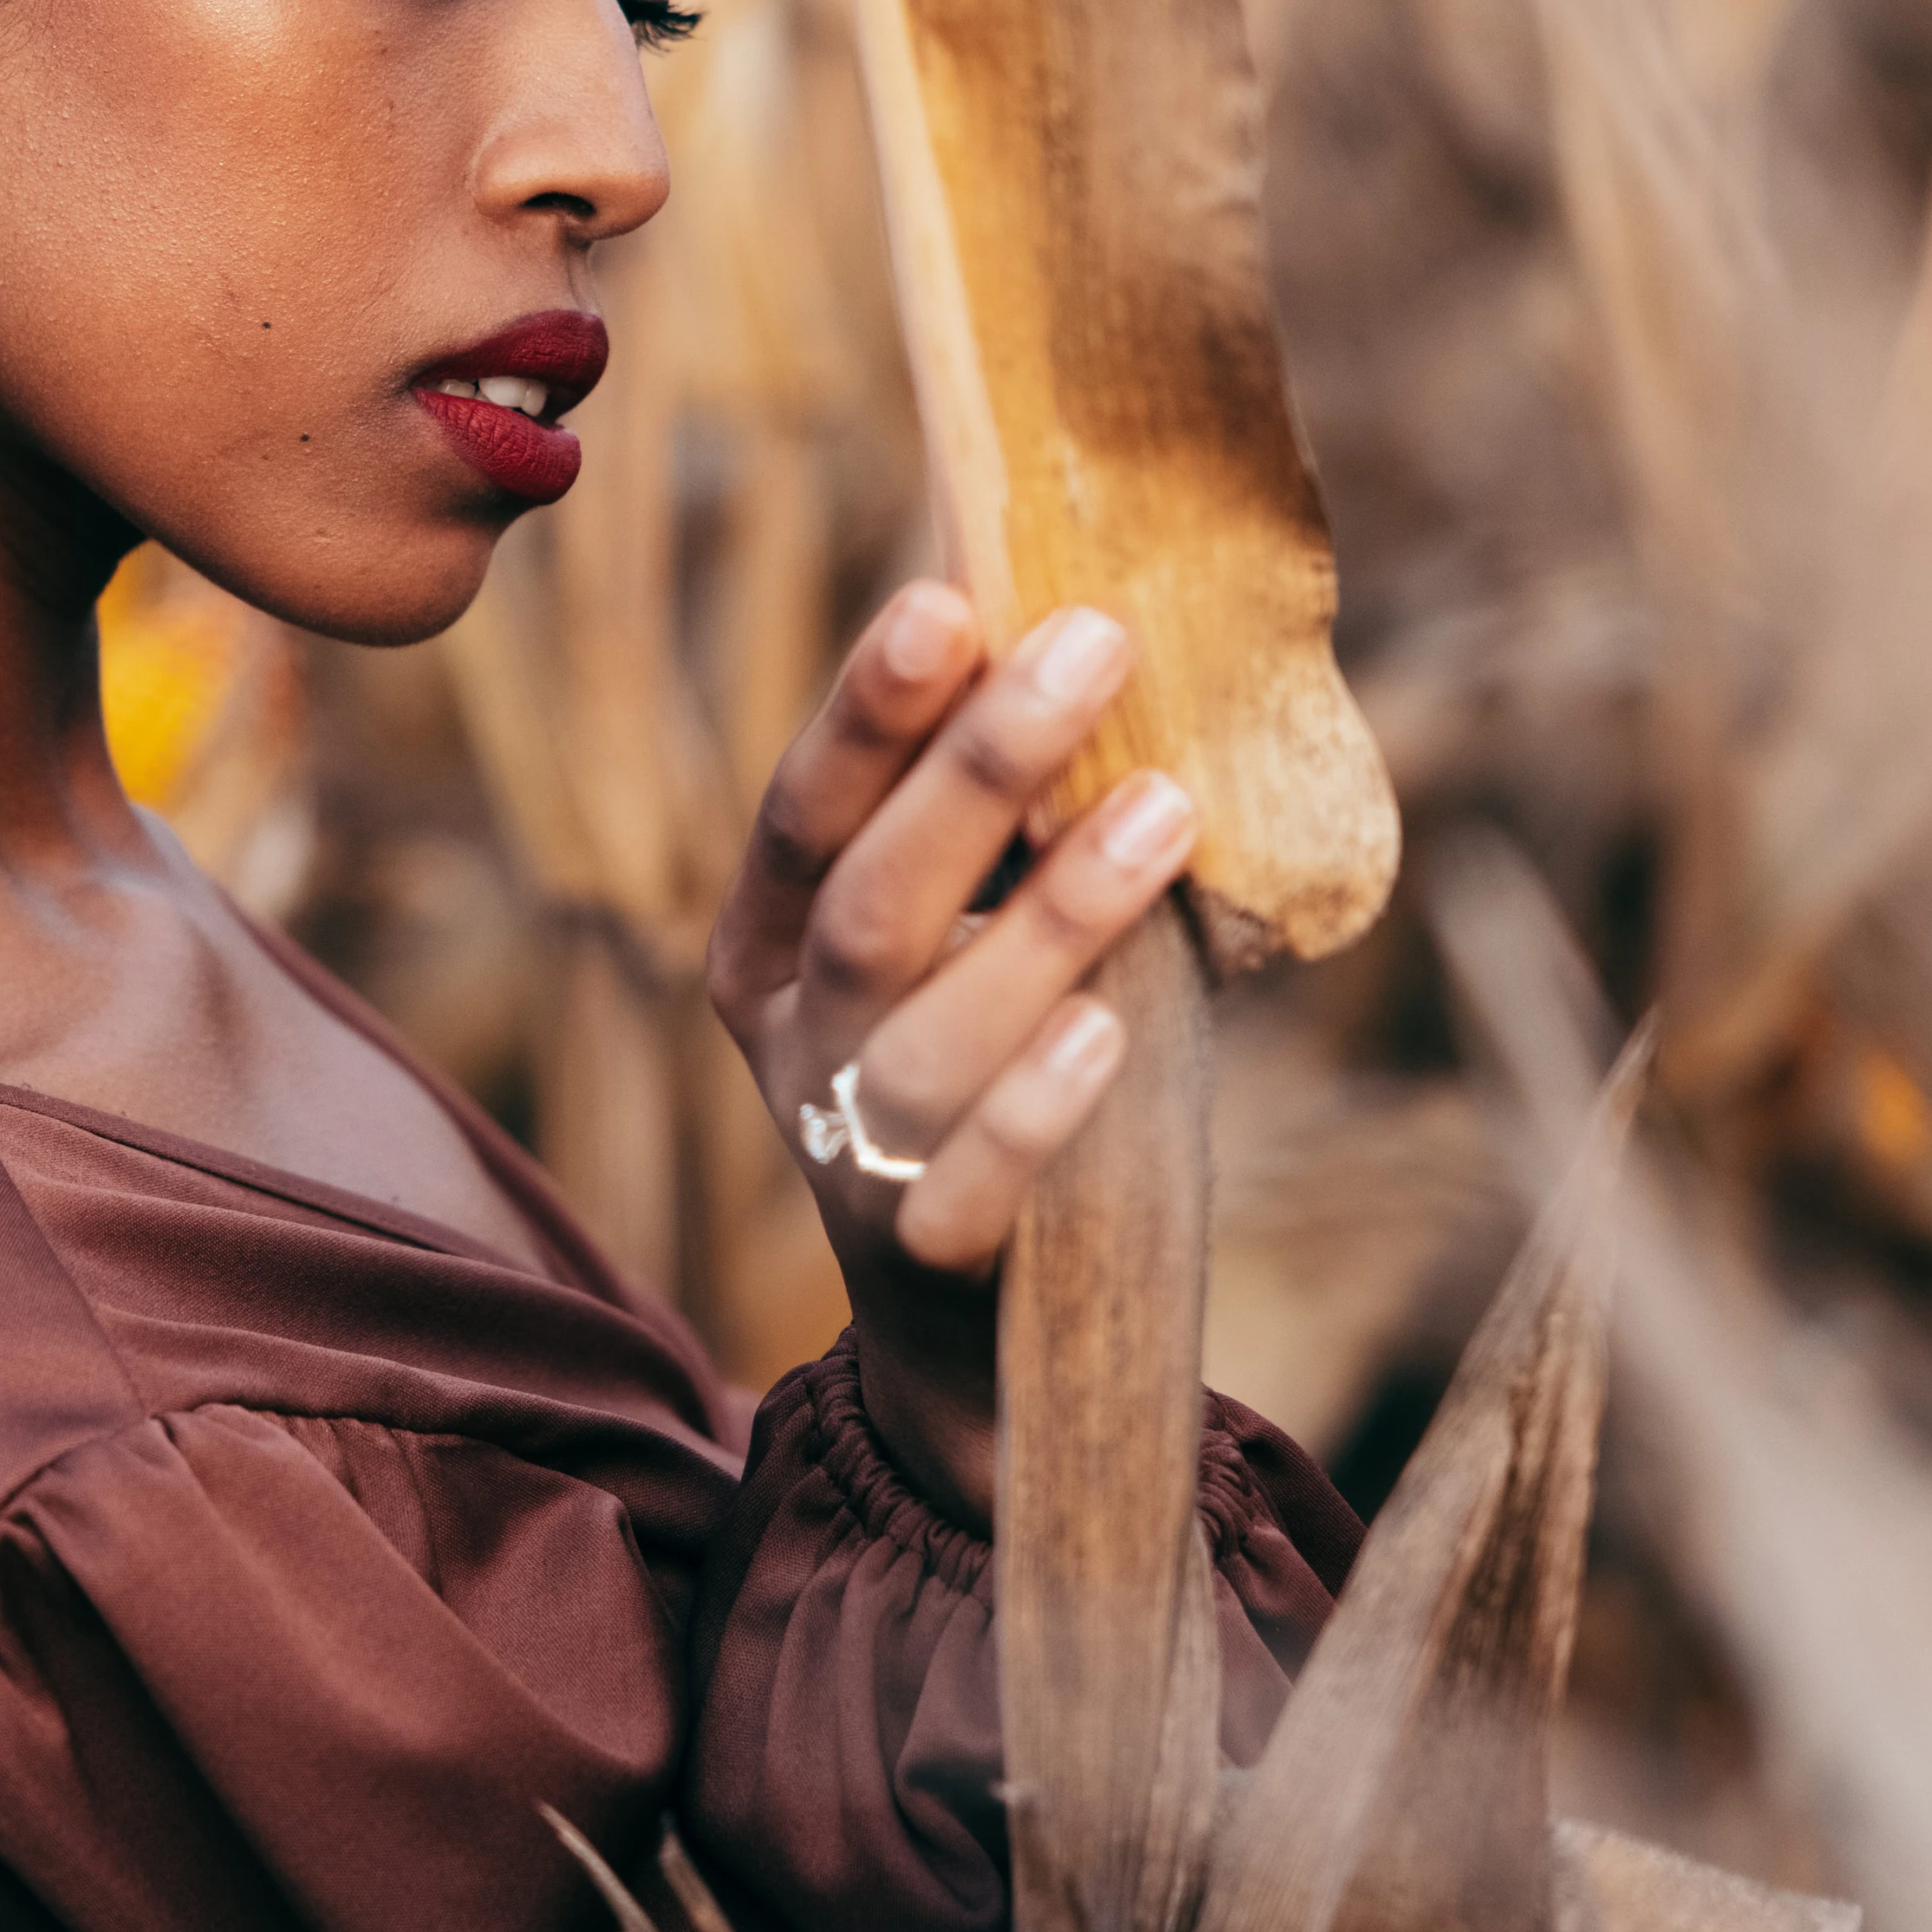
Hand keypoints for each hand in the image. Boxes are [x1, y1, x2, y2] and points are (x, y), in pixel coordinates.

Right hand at [708, 581, 1196, 1528]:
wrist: (970, 1334)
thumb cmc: (998, 1075)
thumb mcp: (967, 942)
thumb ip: (1000, 832)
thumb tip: (1088, 627)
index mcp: (770, 948)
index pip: (806, 810)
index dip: (869, 709)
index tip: (952, 596)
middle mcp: (791, 1046)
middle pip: (866, 898)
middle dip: (976, 765)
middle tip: (1093, 643)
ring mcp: (845, 1160)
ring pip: (926, 1032)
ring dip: (1044, 914)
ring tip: (1161, 807)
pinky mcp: (921, 1267)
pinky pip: (963, 1192)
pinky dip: (1029, 1113)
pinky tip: (1104, 1034)